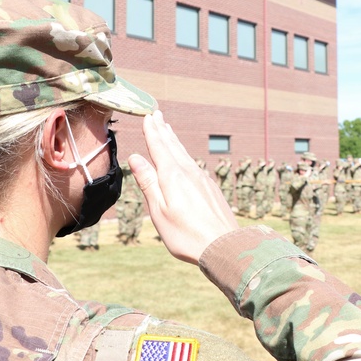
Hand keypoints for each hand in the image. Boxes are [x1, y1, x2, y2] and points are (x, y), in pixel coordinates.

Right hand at [129, 110, 238, 263]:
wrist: (224, 246)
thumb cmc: (186, 234)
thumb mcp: (159, 211)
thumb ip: (148, 182)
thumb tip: (136, 157)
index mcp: (173, 176)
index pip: (159, 148)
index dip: (153, 131)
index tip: (148, 116)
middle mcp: (189, 172)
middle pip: (173, 146)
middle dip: (163, 130)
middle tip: (158, 114)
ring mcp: (203, 179)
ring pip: (185, 154)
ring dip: (175, 140)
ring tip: (168, 129)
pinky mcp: (211, 188)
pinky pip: (194, 164)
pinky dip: (185, 155)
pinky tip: (186, 158)